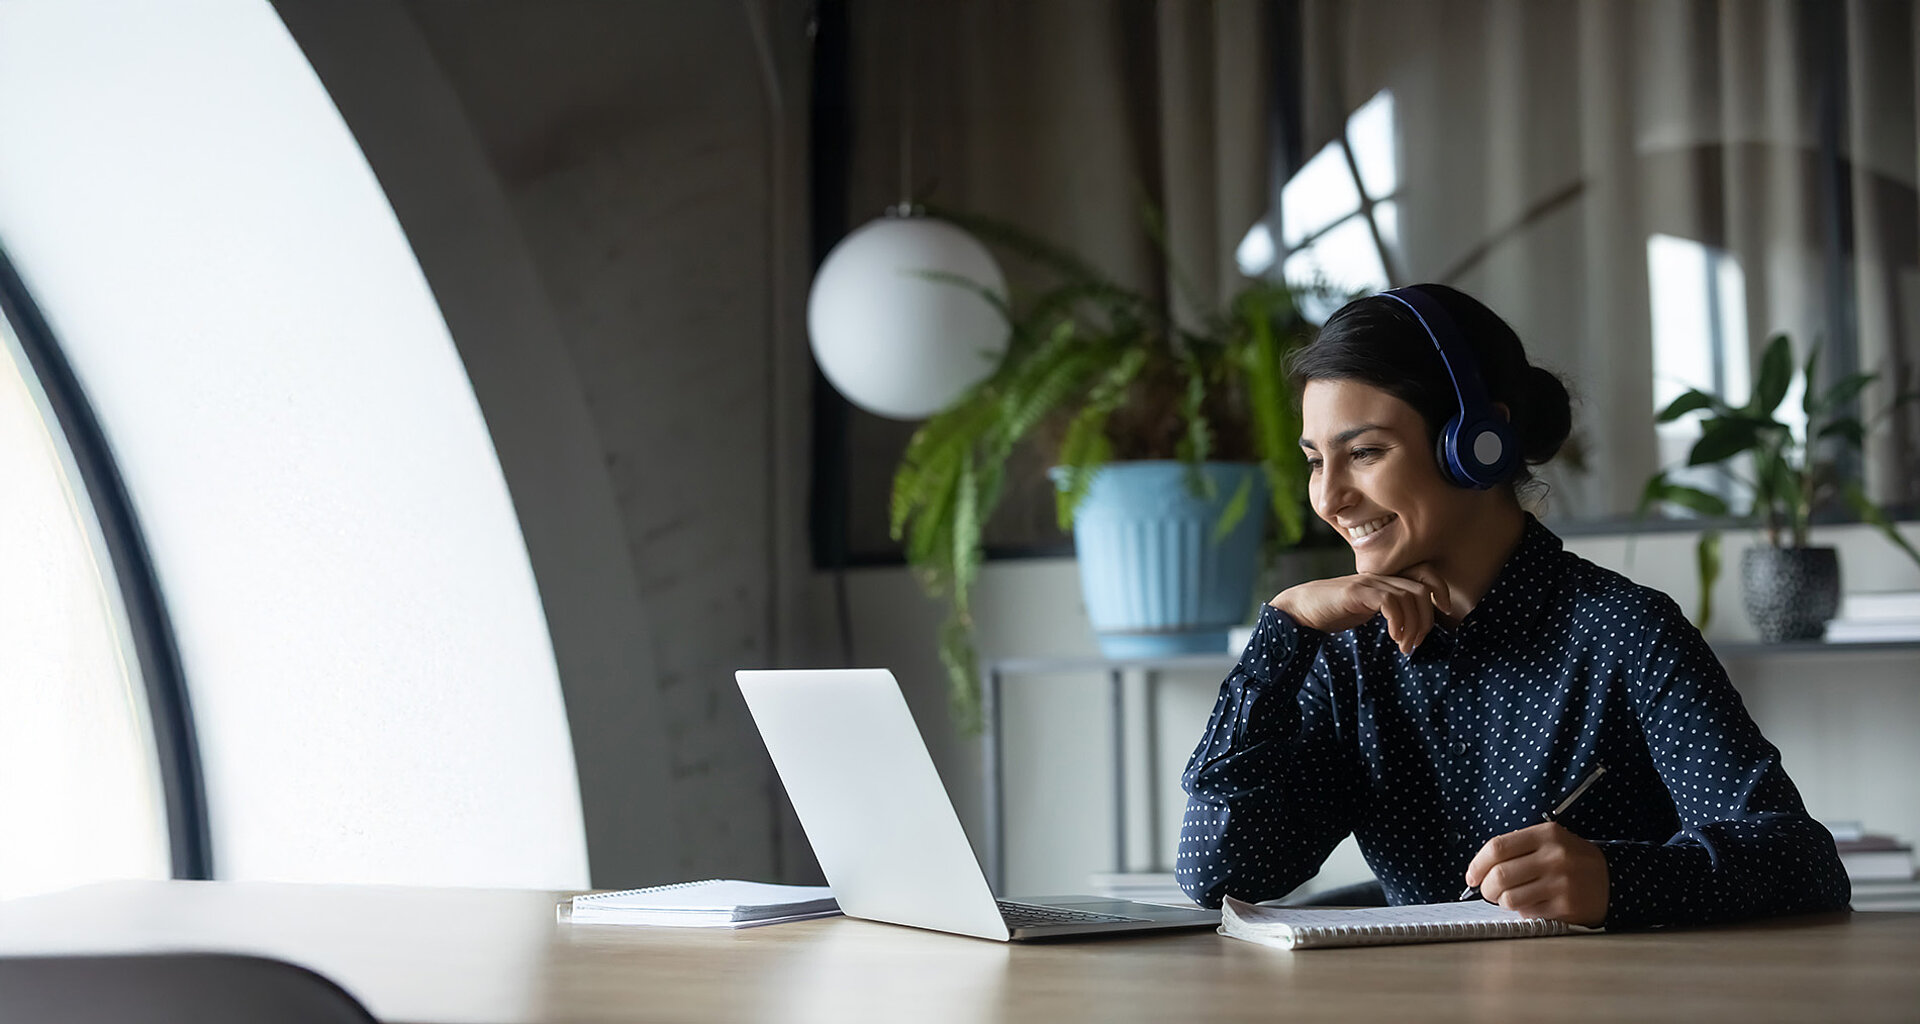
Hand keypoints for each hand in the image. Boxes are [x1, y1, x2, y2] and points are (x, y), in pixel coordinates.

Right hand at [1268, 566, 1451, 654]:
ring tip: (1404, 646)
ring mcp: (1368, 583)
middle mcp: (1380, 577)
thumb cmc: (1334, 611)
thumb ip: (1389, 609)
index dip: (1441, 589)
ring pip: (1410, 597)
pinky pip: (1390, 601)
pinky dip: (1398, 621)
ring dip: (1413, 626)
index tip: (1444, 611)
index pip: (1425, 573)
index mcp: (1385, 579)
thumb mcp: (1368, 609)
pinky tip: (1393, 637)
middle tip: (1415, 643)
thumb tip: (1414, 627)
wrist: (1301, 608)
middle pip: (1422, 590)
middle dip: (1426, 620)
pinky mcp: (1356, 592)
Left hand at [1464, 822, 1609, 926]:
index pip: (1497, 847)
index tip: (1471, 876)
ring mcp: (1561, 883)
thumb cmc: (1572, 861)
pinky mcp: (1566, 907)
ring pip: (1510, 898)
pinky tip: (1533, 905)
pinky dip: (1523, 912)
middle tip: (1488, 892)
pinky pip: (1528, 914)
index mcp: (1546, 834)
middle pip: (1500, 875)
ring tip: (1510, 898)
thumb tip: (1479, 870)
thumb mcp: (1550, 841)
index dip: (1477, 864)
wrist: (1612, 880)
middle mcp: (1554, 857)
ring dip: (1502, 902)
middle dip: (1486, 888)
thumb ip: (1516, 849)